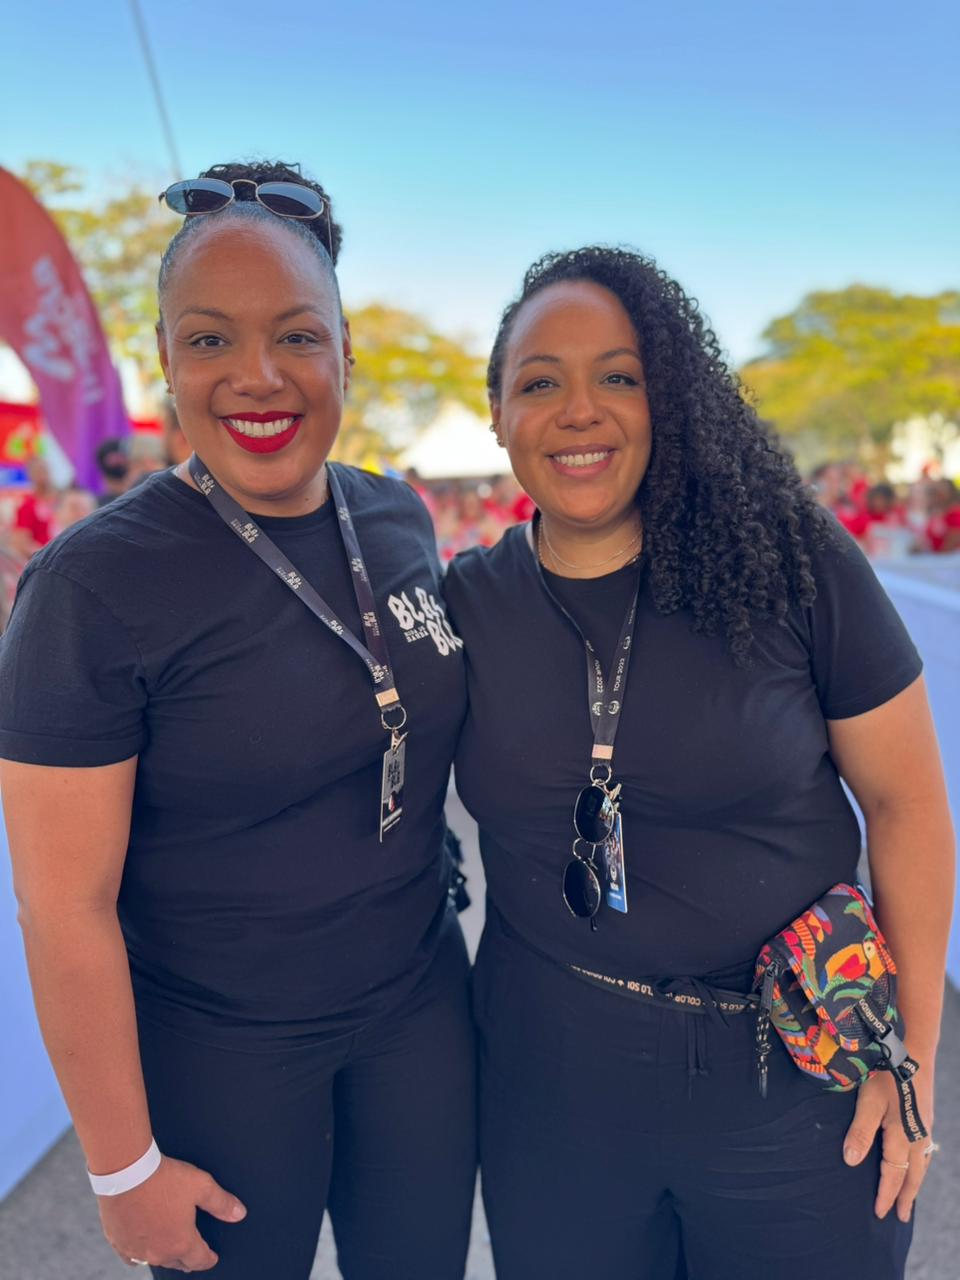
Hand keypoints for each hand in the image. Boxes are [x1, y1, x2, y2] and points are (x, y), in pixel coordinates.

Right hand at [98, 1155, 245, 1271]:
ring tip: (170, 1246)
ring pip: (155, 1259)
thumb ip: (221, 1202)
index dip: (209, 1258)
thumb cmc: (162, 1178)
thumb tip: (239, 1214)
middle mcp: (158, 1252)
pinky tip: (141, 1249)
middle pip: (178, 1262)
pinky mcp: (118, 1242)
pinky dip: (139, 1254)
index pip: (200, 1260)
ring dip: (164, 1254)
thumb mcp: (201, 1185)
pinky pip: (131, 1257)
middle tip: (193, 1252)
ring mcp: (136, 1250)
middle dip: (188, 1258)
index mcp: (181, 1242)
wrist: (126, 1171)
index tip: (212, 1257)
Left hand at [842, 1068, 934, 1222]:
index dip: (886, 1195)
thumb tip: (851, 1162)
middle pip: (913, 1176)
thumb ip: (860, 1132)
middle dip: (906, 1197)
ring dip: (915, 1183)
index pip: (894, 1175)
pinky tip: (916, 1162)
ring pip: (922, 1165)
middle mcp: (918, 1138)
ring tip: (909, 1196)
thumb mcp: (868, 1101)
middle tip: (902, 1217)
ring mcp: (925, 1127)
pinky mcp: (925, 1117)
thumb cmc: (886, 1074)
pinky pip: (925, 1152)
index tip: (879, 1213)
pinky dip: (920, 1166)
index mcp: (903, 1139)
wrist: (914, 1051)